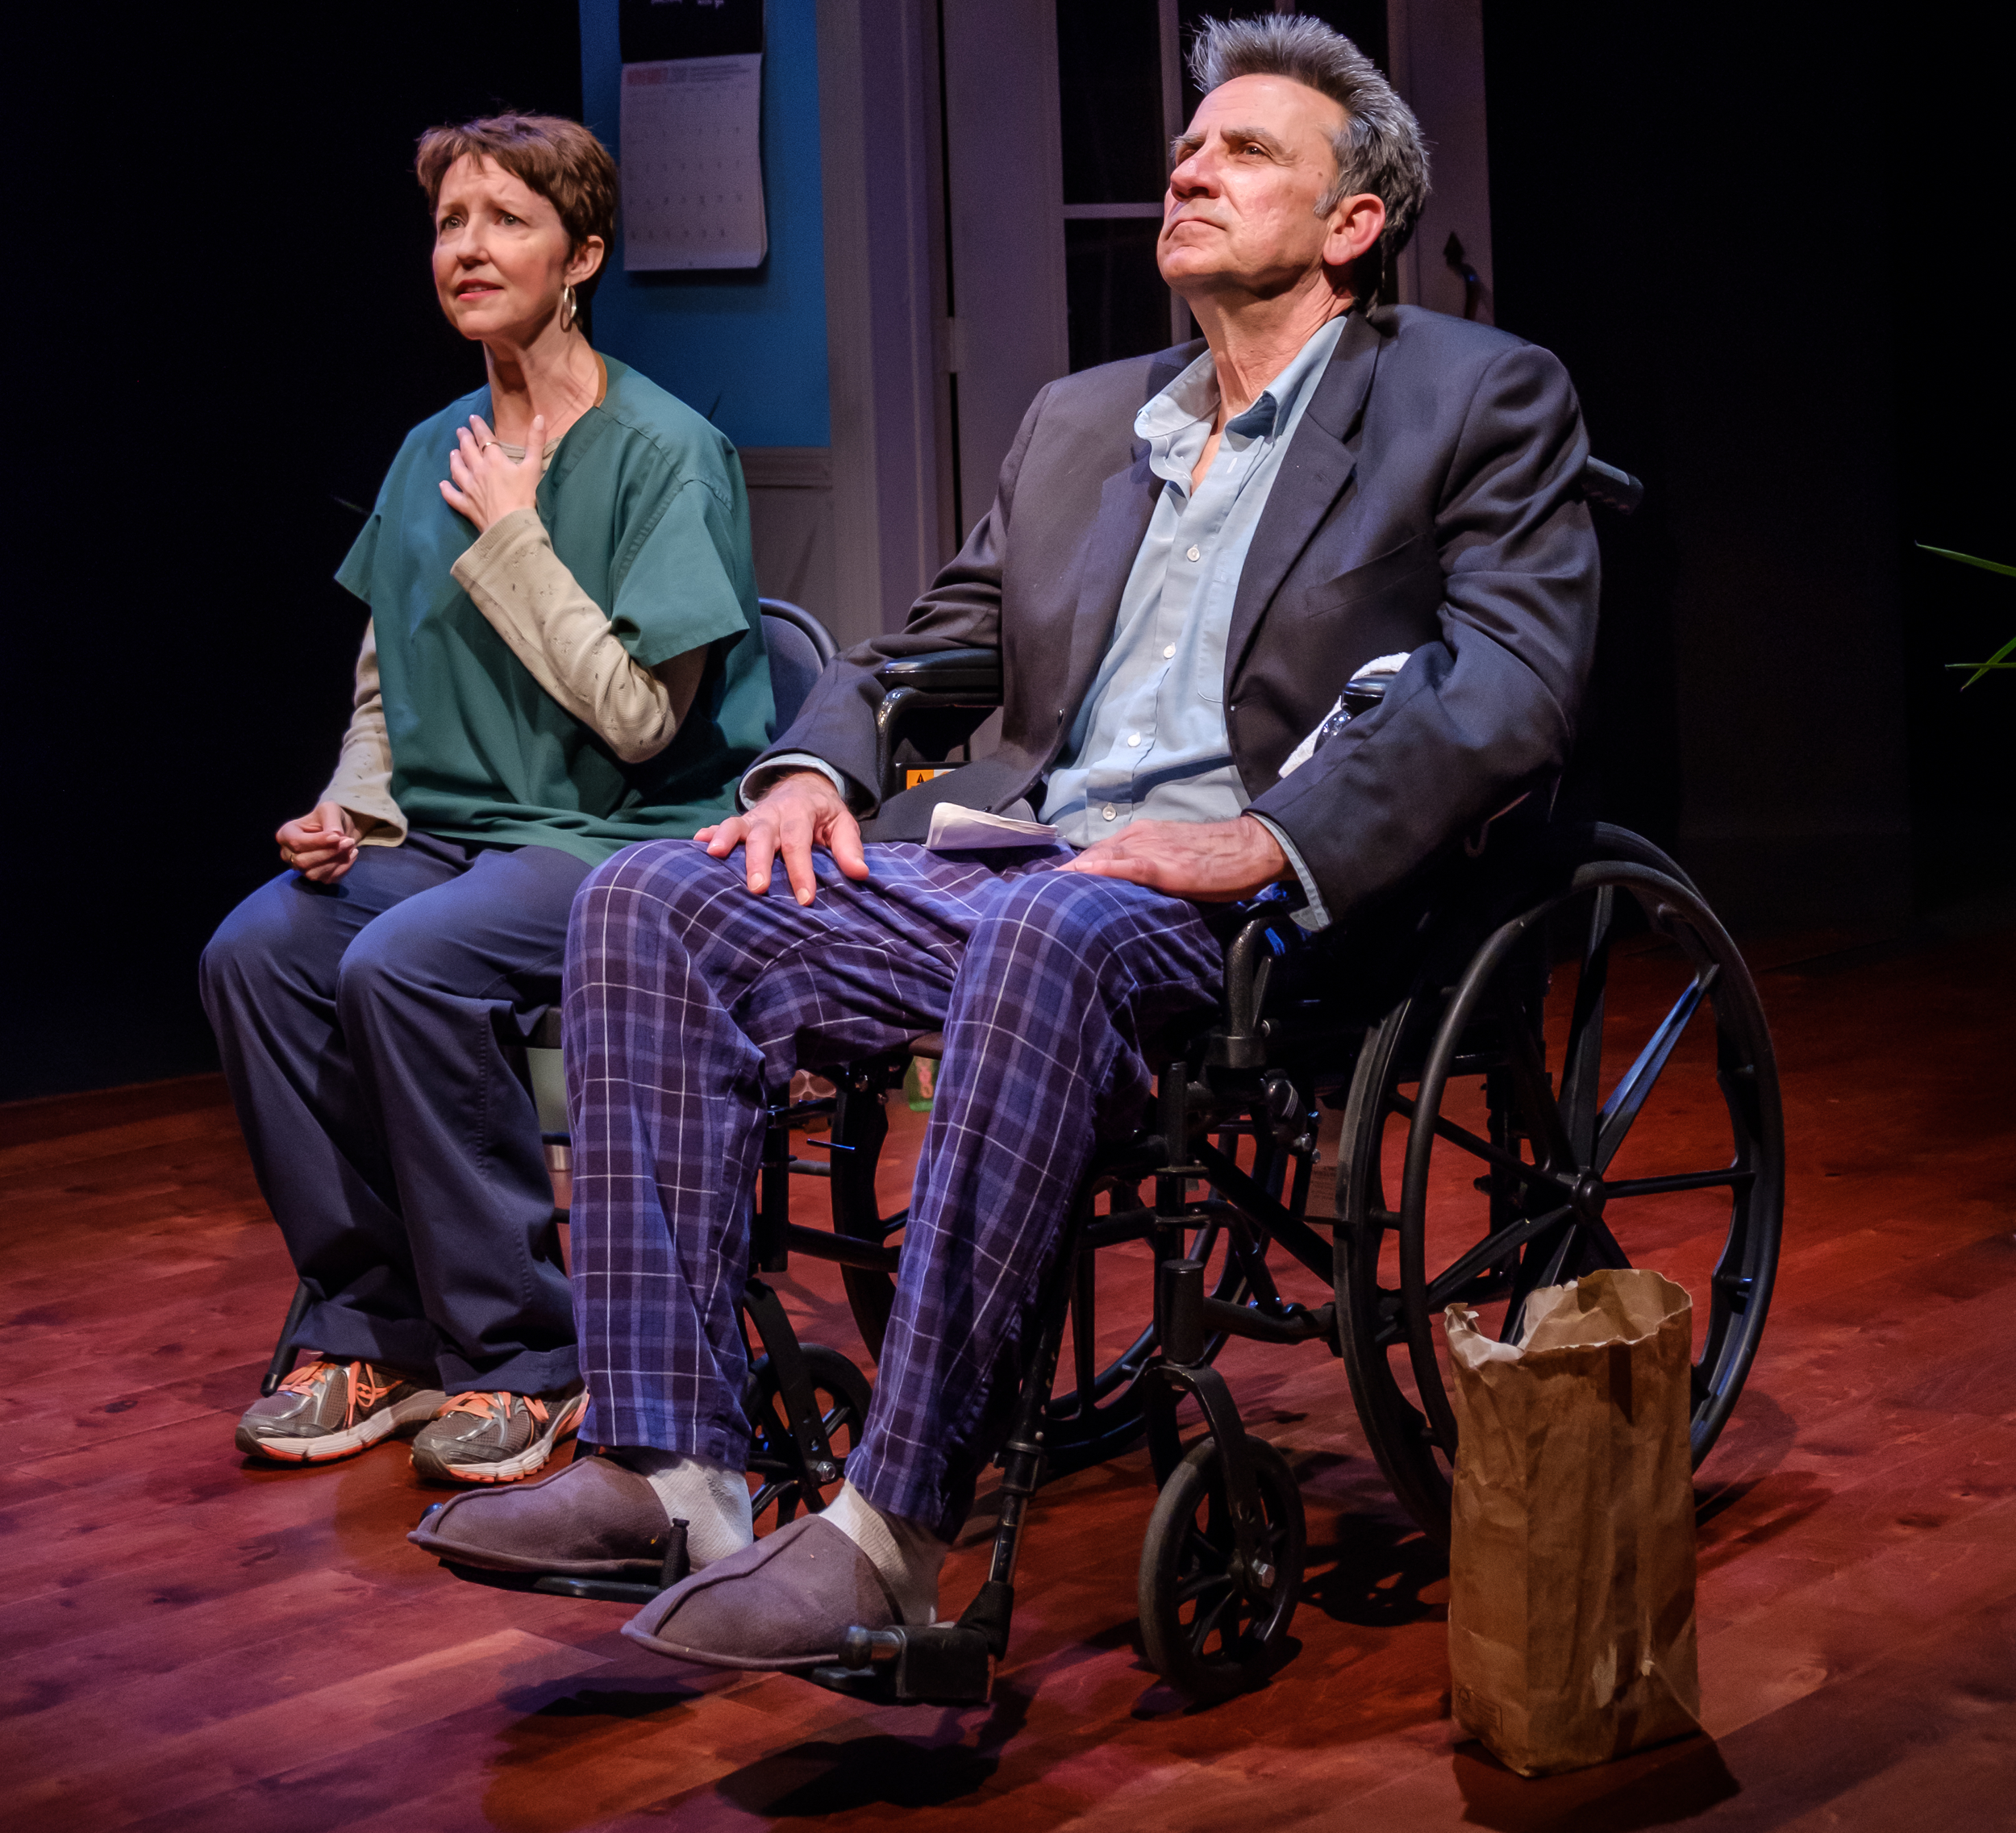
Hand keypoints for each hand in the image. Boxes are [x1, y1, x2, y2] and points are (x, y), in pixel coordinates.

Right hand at [277, 802, 361, 882]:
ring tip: (351, 847)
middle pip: (303, 861)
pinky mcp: (316, 876)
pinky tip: (352, 855)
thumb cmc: (330, 817)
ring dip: (336, 862)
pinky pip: (327, 879)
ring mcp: (301, 868)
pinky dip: (343, 868)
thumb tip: (336, 834)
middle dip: (329, 852)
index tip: (337, 836)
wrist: (341, 831)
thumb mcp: (331, 810)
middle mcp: (289, 853)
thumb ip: (331, 820)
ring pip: (313, 874)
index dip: (317, 841)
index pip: (296, 842)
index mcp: (286, 834)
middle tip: (349, 841)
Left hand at [440, 413, 543, 532]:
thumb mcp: (533, 468)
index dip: (478, 427)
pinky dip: (447, 489)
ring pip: (457, 469)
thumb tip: (539, 417)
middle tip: (460, 430)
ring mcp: (469, 488)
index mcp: (494, 461)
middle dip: (464, 438)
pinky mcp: (467, 505)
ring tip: (453, 451)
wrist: (511, 525)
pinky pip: (452, 496)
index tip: (472, 418)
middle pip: (467, 450)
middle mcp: (478, 471)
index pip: (484, 438)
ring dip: (455, 458)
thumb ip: (535, 442)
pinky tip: (443, 484)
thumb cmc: (525, 497)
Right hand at [695, 771, 870, 904]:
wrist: (804, 786)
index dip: (801, 871)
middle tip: (757, 888)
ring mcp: (754, 817)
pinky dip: (709, 834)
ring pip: (738, 826)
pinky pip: (722, 826)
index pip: (799, 843)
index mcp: (801, 813)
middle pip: (764, 836)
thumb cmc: (823, 814)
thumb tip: (859, 873)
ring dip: (725, 839)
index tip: (805, 899)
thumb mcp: (843, 824)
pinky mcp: (741, 822)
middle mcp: (774, 814)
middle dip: (759, 861)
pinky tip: (697, 844)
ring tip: (714, 854)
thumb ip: (849, 848)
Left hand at [1058, 814, 1289, 901]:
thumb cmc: (1218, 859)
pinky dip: (1099, 871)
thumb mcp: (1175, 861)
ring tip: (1043, 893)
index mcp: (1141, 837)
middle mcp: (1139, 837)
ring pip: (1101, 859)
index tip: (1046, 887)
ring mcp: (1150, 848)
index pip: (1096, 853)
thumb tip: (1126, 893)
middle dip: (1064, 876)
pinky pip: (1125, 867)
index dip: (1071, 871)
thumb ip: (1148, 871)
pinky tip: (1078, 879)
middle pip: (1091, 856)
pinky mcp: (1163, 865)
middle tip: (1035, 895)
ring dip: (1072, 875)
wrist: (1251, 848)